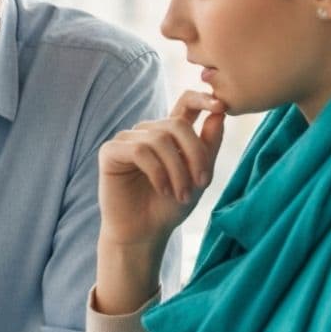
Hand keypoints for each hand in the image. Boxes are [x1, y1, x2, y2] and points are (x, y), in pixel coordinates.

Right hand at [94, 91, 224, 313]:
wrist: (144, 233)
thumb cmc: (170, 206)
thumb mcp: (199, 176)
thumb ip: (209, 145)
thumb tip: (220, 112)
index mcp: (170, 133)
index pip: (185, 102)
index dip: (202, 98)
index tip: (220, 106)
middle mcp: (148, 132)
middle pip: (176, 124)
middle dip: (194, 154)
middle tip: (201, 183)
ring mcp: (127, 139)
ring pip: (159, 139)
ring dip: (177, 169)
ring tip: (180, 194)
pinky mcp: (110, 151)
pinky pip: (139, 150)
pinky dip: (157, 171)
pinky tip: (162, 189)